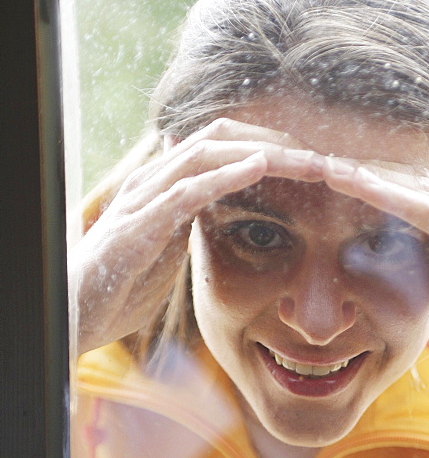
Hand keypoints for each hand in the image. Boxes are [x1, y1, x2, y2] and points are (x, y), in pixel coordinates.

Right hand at [71, 118, 324, 354]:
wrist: (74, 318)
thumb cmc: (119, 289)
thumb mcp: (165, 251)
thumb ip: (188, 225)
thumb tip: (216, 211)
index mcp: (165, 187)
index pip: (222, 146)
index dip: (270, 148)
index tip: (315, 163)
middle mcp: (154, 182)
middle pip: (222, 139)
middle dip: (276, 143)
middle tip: (325, 158)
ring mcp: (144, 200)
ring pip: (208, 154)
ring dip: (264, 154)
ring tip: (308, 160)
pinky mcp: (139, 227)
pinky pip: (187, 190)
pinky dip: (225, 174)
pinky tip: (259, 166)